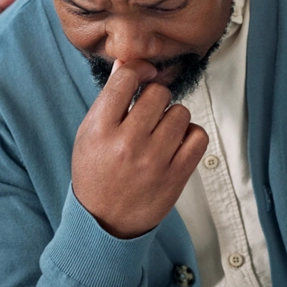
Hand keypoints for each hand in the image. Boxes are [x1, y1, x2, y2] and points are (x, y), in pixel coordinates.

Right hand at [71, 59, 208, 238]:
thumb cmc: (94, 173)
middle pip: (158, 93)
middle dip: (155, 98)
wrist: (104, 221)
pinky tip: (175, 143)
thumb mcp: (88, 134)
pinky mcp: (176, 175)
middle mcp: (127, 142)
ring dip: (172, 117)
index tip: (140, 77)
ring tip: (159, 131)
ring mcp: (154, 160)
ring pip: (181, 112)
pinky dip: (190, 135)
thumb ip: (108, 100)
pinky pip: (198, 136)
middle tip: (147, 112)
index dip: (137, 71)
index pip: (125, 79)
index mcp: (100, 129)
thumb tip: (125, 65)